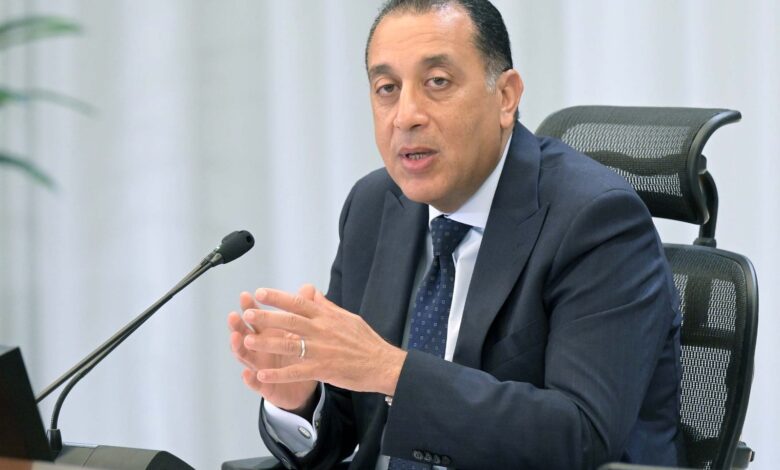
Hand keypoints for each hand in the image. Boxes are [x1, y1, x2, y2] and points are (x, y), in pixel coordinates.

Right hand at [228, 285, 318, 414]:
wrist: (305, 385)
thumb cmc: (299, 353)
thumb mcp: (302, 330)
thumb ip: (302, 309)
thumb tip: (308, 287)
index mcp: (268, 333)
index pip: (257, 317)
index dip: (250, 307)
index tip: (245, 295)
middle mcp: (260, 349)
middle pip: (246, 335)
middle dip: (238, 326)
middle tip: (233, 316)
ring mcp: (261, 367)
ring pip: (247, 357)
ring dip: (239, 348)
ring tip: (236, 339)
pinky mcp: (266, 386)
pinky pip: (257, 384)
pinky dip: (251, 379)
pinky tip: (247, 374)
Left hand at [241, 286, 406, 396]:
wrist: (383, 364)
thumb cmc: (366, 341)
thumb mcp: (348, 318)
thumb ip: (327, 306)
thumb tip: (313, 293)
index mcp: (327, 316)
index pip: (298, 303)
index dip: (278, 297)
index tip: (260, 293)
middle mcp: (322, 330)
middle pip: (289, 321)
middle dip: (266, 317)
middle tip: (247, 314)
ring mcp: (322, 350)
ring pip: (289, 344)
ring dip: (266, 342)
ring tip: (247, 341)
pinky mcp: (323, 369)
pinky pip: (296, 371)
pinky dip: (278, 373)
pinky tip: (262, 374)